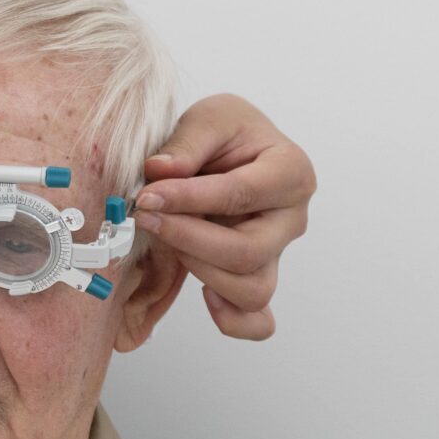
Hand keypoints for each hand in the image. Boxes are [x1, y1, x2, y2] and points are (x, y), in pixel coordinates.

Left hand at [138, 96, 314, 340]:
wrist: (235, 153)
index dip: (189, 199)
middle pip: (248, 252)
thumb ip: (186, 143)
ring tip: (169, 242)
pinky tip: (204, 297)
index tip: (147, 196)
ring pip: (251, 289)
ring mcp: (278, 253)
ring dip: (201, 271)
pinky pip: (257, 320)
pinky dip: (233, 321)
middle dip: (189, 239)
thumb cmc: (229, 135)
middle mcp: (292, 218)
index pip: (240, 195)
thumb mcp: (210, 118)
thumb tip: (158, 172)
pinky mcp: (260, 276)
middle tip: (147, 218)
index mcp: (291, 171)